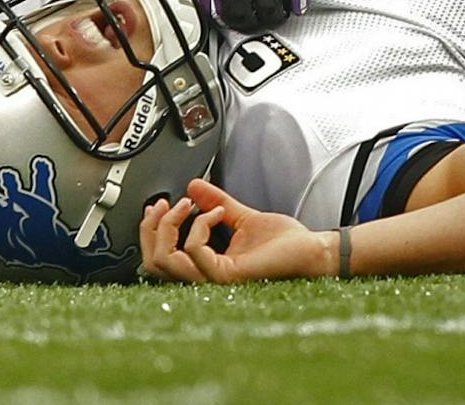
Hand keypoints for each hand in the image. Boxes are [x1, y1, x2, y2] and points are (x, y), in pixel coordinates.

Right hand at [140, 178, 334, 282]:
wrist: (313, 250)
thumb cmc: (286, 243)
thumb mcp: (242, 216)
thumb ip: (217, 202)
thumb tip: (194, 186)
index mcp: (205, 266)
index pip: (159, 258)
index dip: (151, 230)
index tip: (161, 204)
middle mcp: (205, 276)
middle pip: (152, 262)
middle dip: (151, 228)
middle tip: (165, 204)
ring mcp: (214, 279)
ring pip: (165, 260)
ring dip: (170, 225)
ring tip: (189, 204)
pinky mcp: (227, 276)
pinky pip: (195, 250)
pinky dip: (201, 225)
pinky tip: (219, 213)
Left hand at [179, 0, 316, 30]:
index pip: (210, 1)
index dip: (215, 15)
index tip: (221, 16)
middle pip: (240, 10)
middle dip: (242, 21)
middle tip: (245, 21)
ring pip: (269, 7)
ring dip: (268, 17)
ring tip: (268, 16)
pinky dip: (295, 4)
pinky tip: (292, 6)